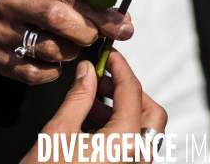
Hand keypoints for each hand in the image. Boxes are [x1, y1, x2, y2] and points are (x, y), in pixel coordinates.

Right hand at [0, 0, 133, 83]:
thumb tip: (125, 25)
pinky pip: (34, 73)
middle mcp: (12, 3)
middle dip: (83, 33)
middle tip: (90, 38)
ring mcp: (0, 31)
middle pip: (57, 18)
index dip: (101, 15)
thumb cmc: (41, 9)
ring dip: (68, 53)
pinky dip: (51, 72)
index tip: (124, 29)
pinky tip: (51, 62)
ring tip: (66, 47)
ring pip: (49, 49)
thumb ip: (92, 8)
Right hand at [20, 50, 167, 163]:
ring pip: (145, 132)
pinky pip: (135, 149)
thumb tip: (87, 71)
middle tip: (104, 79)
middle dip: (130, 91)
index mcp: (124, 143)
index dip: (120, 68)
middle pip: (152, 113)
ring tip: (94, 100)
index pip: (132, 91)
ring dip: (125, 109)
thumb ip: (78, 97)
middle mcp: (138, 159)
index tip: (108, 56)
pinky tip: (94, 124)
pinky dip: (122, 130)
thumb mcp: (57, 133)